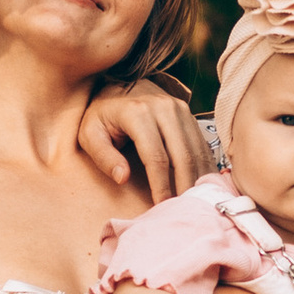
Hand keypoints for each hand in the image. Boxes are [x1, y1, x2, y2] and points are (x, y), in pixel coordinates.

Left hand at [78, 80, 198, 200]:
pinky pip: (201, 144)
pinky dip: (203, 166)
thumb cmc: (101, 113)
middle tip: (185, 211)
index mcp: (138, 113)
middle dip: (185, 187)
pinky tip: (202, 185)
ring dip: (198, 179)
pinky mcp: (188, 113)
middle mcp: (164, 108)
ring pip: (196, 151)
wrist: (117, 82)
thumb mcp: (90, 133)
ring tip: (195, 202)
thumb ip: (104, 157)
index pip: (156, 158)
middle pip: (183, 156)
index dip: (161, 186)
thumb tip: (123, 178)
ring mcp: (180, 109)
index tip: (162, 207)